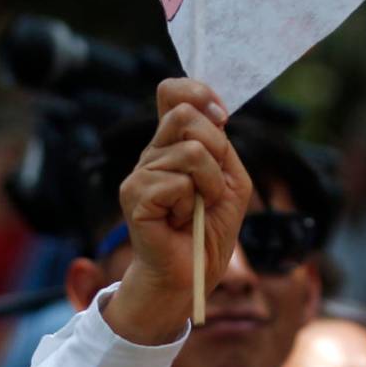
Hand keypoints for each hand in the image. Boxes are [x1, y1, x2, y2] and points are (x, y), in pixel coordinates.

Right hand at [106, 79, 252, 344]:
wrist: (190, 275)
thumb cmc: (207, 230)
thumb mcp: (231, 180)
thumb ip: (222, 145)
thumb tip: (211, 115)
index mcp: (171, 145)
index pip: (172, 92)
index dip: (198, 92)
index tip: (221, 116)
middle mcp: (151, 154)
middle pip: (185, 114)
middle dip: (215, 148)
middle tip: (212, 186)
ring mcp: (139, 175)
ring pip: (191, 152)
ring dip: (209, 185)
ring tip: (196, 210)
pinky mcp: (134, 197)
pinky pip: (179, 183)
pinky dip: (191, 204)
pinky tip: (178, 222)